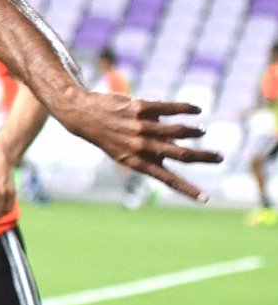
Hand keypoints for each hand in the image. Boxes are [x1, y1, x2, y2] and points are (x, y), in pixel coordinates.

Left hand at [63, 89, 221, 201]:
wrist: (84, 115)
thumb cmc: (109, 137)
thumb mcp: (126, 153)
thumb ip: (151, 153)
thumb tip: (178, 146)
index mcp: (137, 163)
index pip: (167, 179)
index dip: (188, 189)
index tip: (206, 198)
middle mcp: (140, 146)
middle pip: (181, 154)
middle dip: (204, 158)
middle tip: (220, 157)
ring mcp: (141, 126)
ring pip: (178, 130)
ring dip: (194, 132)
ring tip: (202, 132)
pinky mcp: (142, 107)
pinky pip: (170, 107)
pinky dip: (186, 108)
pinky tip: (196, 109)